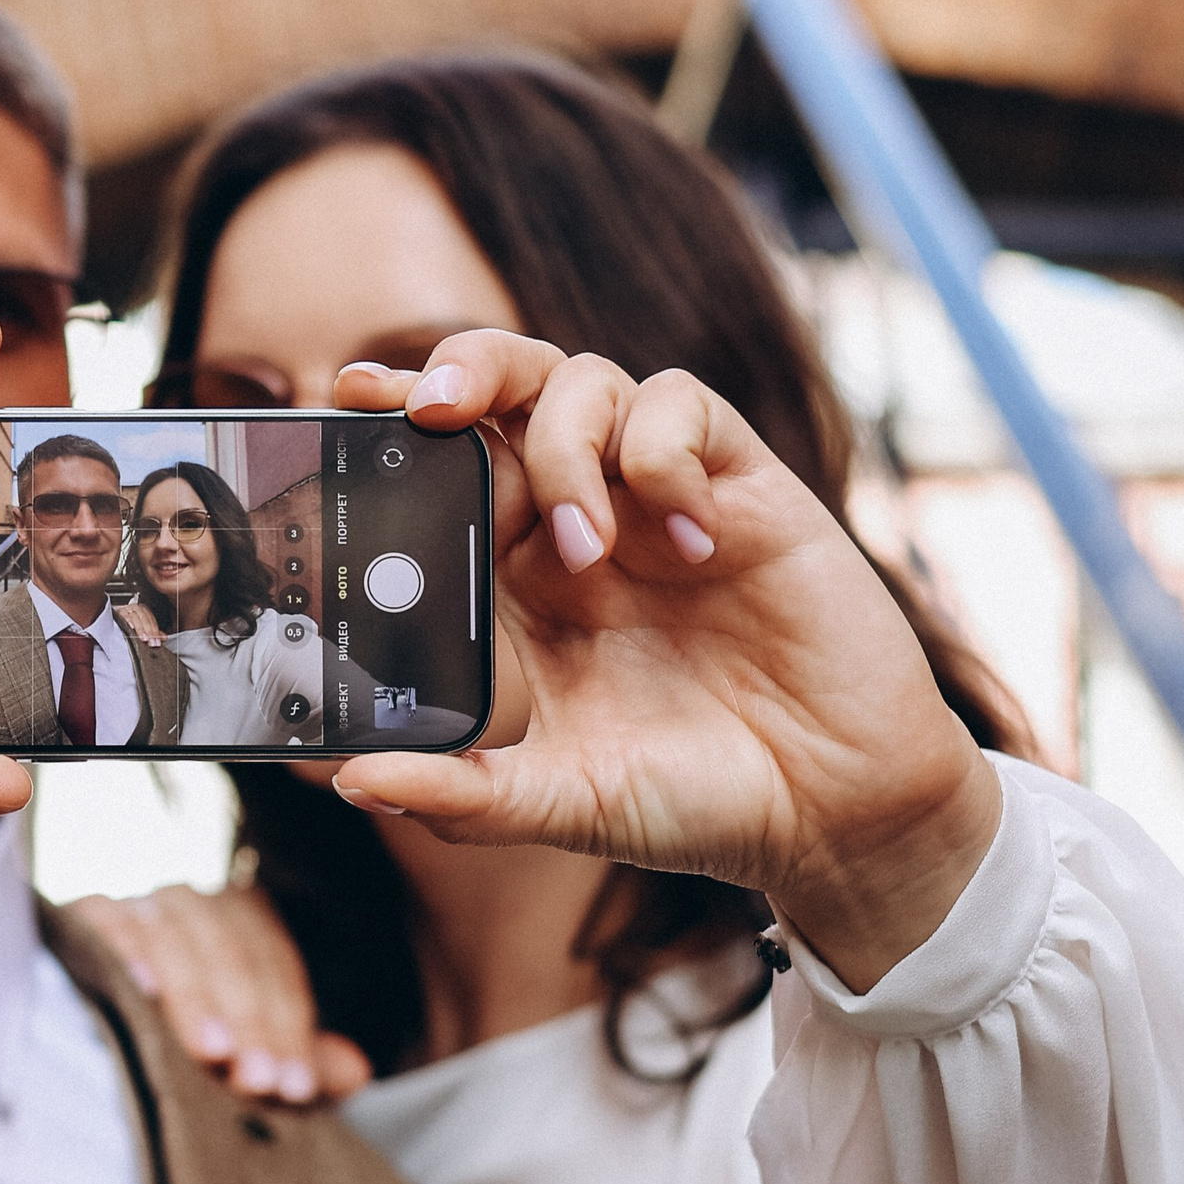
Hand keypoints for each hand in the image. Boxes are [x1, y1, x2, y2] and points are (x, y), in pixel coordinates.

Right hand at [68, 885, 370, 1103]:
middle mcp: (197, 904)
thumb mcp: (255, 1063)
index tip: (292, 1088)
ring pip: (180, 937)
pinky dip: (125, 949)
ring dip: (196, 996)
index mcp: (246, 921)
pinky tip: (141, 990)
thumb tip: (357, 1072)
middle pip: (234, 953)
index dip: (289, 1030)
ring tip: (211, 1052)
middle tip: (256, 1082)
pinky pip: (109, 921)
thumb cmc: (197, 1052)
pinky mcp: (90, 913)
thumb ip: (308, 1067)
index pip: (277, 970)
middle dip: (250, 1021)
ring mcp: (142, 903)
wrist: (105, 1038)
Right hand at [115, 596, 164, 649]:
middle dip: (149, 632)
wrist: (113, 617)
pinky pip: (124, 615)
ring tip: (144, 638)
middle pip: (145, 619)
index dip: (155, 632)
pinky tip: (131, 627)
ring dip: (140, 629)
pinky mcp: (119, 611)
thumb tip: (163, 638)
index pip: (152, 620)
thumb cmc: (129, 622)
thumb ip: (153, 632)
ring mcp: (127, 609)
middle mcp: (136, 608)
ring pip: (136, 617)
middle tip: (151, 642)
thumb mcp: (143, 627)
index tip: (158, 641)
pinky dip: (128, 621)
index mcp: (143, 610)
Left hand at [330, 333, 1001, 993]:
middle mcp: (587, 521)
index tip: (348, 405)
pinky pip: (684, 406)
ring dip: (568, 444)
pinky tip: (684, 532)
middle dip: (460, 372)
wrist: (834, 811)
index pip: (449, 469)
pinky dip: (664, 448)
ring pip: (588, 381)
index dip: (399, 424)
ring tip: (591, 547)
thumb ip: (464, 796)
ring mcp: (664, 498)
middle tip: (429, 408)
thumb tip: (348, 782)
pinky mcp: (744, 487)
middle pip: (510, 392)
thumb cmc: (697, 801)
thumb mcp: (567, 803)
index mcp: (526, 581)